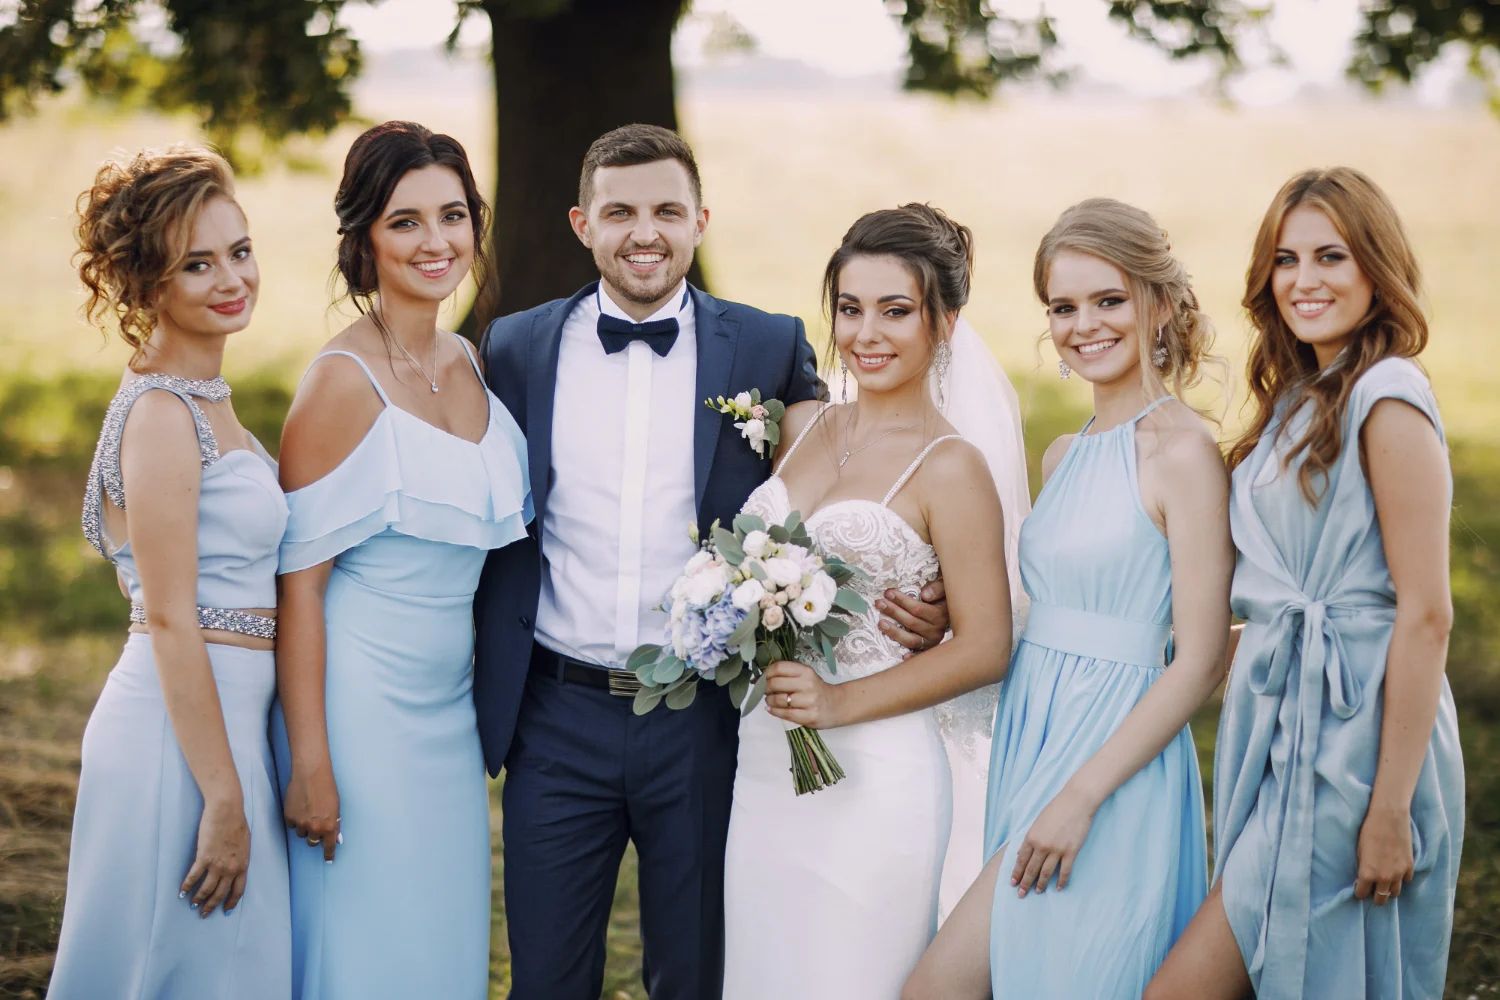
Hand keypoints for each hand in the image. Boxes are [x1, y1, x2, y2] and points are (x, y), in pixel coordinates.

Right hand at [181, 792, 249, 916]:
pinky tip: (182, 892)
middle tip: (204, 914)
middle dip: (211, 905)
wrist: (227, 811)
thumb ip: (240, 858)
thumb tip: (235, 866)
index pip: (238, 890)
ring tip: (192, 904)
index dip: (231, 902)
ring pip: (206, 889)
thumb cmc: (237, 823)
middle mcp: (231, 868)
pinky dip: (187, 886)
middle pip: (220, 893)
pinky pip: (193, 877)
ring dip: (198, 898)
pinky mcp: (204, 858)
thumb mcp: (245, 844)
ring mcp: (217, 864)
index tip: (225, 911)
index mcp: (243, 865)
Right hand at [284, 760, 340, 862]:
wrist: (311, 773)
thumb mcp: (336, 807)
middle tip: (315, 825)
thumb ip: (334, 822)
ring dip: (304, 826)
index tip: (328, 860)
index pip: (328, 846)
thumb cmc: (327, 787)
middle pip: (312, 842)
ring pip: (301, 833)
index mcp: (329, 826)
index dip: (328, 854)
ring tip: (307, 810)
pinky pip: (292, 824)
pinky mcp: (289, 817)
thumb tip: (334, 836)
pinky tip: (299, 806)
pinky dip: (295, 818)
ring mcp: (300, 824)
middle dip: (314, 836)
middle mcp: (314, 828)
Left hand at [764, 660, 847, 729]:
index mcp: (806, 671)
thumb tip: (760, 678)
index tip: (763, 678)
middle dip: (766, 688)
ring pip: (779, 700)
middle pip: (776, 683)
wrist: (836, 705)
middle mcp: (808, 684)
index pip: (779, 668)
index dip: (767, 673)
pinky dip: (774, 711)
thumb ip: (787, 675)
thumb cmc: (816, 690)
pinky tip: (771, 709)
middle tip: (766, 691)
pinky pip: (785, 714)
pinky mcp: (809, 716)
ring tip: (770, 700)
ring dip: (769, 700)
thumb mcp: (806, 676)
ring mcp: (809, 701)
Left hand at [877, 577, 948, 652]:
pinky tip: (903, 656)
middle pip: (911, 623)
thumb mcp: (944, 587)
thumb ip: (938, 588)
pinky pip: (918, 655)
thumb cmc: (943, 597)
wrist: (954, 613)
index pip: (918, 609)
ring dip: (894, 631)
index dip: (902, 601)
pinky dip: (912, 657)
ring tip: (880, 623)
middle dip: (893, 612)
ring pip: (911, 640)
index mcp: (941, 614)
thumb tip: (924, 595)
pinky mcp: (927, 650)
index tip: (888, 593)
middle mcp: (937, 630)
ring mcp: (932, 642)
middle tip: (879, 603)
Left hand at [1010, 785, 1096, 896]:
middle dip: (1025, 883)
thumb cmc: (1055, 809)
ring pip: (1046, 872)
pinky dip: (1061, 881)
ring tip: (1038, 892)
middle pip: (1031, 869)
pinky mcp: (1071, 852)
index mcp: (1031, 837)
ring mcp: (1056, 850)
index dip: (1017, 873)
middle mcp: (1041, 845)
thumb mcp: (1037, 822)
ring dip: (1041, 884)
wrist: (1076, 802)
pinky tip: (1058, 888)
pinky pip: (1064, 871)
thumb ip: (1029, 838)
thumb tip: (1019, 853)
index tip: (1013, 883)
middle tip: (1021, 894)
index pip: (1021, 860)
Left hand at [1354, 802, 1413, 905]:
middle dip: (1375, 896)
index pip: (1362, 894)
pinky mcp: (1410, 866)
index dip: (1359, 892)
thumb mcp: (1359, 850)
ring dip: (1388, 889)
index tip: (1359, 888)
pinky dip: (1400, 879)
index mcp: (1368, 874)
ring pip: (1395, 893)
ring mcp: (1399, 873)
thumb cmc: (1369, 830)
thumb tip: (1362, 877)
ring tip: (1384, 882)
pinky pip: (1406, 880)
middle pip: (1381, 899)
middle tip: (1371, 888)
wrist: (1389, 818)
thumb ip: (1362, 867)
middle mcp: (1384, 878)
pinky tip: (1395, 871)